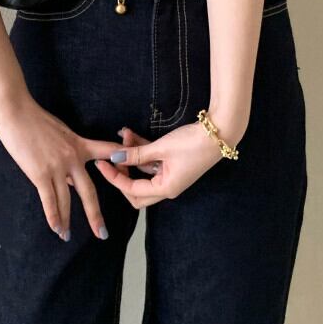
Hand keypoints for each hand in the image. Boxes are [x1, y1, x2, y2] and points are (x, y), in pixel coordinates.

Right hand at [0, 96, 123, 241]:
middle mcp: (73, 158)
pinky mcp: (40, 172)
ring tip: (68, 237)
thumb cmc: (35, 119)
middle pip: (89, 191)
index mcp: (80, 144)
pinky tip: (56, 229)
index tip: (131, 175)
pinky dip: (53, 216)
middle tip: (102, 233)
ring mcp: (57, 166)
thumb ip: (68, 154)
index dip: (121, 162)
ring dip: (68, 220)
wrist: (17, 112)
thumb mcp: (60, 133)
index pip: (107, 152)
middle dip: (95, 214)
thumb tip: (69, 179)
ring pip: (67, 199)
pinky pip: (49, 199)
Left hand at [93, 122, 227, 208]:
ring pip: (144, 172)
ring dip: (132, 156)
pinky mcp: (175, 165)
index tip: (101, 164)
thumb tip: (114, 156)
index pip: (132, 190)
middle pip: (136, 191)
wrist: (221, 132)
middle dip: (122, 173)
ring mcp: (172, 176)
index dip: (114, 177)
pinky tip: (134, 136)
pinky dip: (143, 152)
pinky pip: (153, 163)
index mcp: (165, 188)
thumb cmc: (193, 143)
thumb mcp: (161, 147)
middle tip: (114, 157)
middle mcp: (168, 187)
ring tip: (124, 135)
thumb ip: (136, 153)